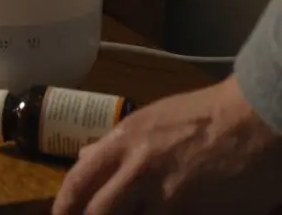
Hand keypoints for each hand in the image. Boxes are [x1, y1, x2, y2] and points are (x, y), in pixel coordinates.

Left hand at [53, 76, 281, 214]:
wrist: (256, 121)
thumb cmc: (205, 115)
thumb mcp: (151, 120)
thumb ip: (117, 143)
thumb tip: (85, 156)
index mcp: (122, 142)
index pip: (78, 182)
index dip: (64, 207)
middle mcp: (138, 170)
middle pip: (98, 212)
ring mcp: (168, 197)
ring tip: (141, 214)